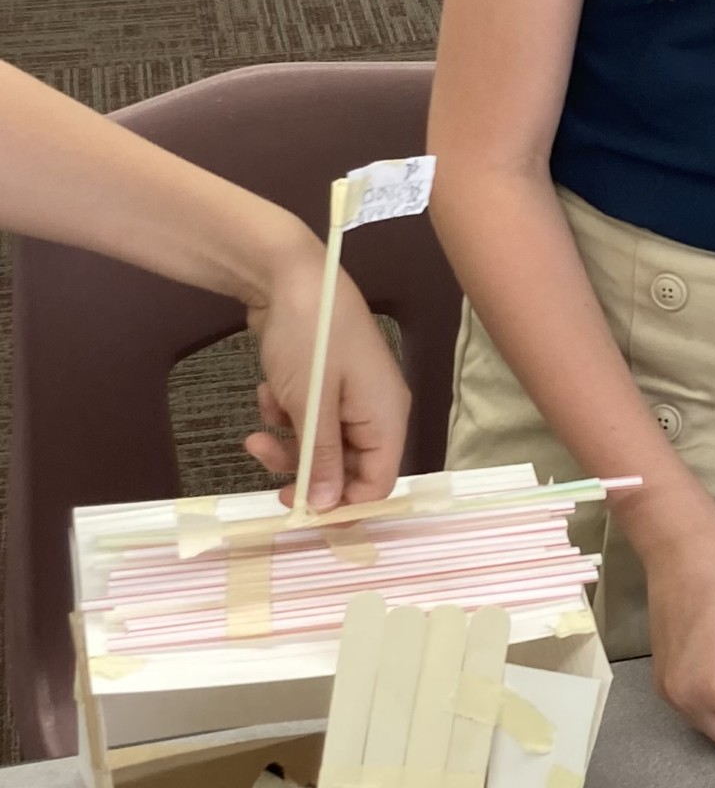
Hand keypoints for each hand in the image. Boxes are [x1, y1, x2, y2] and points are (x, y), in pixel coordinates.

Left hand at [247, 250, 409, 509]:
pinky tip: (267, 395)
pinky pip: (309, 420)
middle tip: (267, 474)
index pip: (378, 483)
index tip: (299, 510)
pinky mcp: (326, 385)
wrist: (290, 276)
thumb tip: (328, 509)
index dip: (342, 505)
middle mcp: (375, 411)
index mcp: (386, 417)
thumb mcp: (312, 404)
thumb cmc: (310, 338)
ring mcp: (351, 397)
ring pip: (322, 447)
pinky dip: (286, 416)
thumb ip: (322, 460)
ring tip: (256, 431)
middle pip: (348, 469)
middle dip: (306, 472)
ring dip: (288, 445)